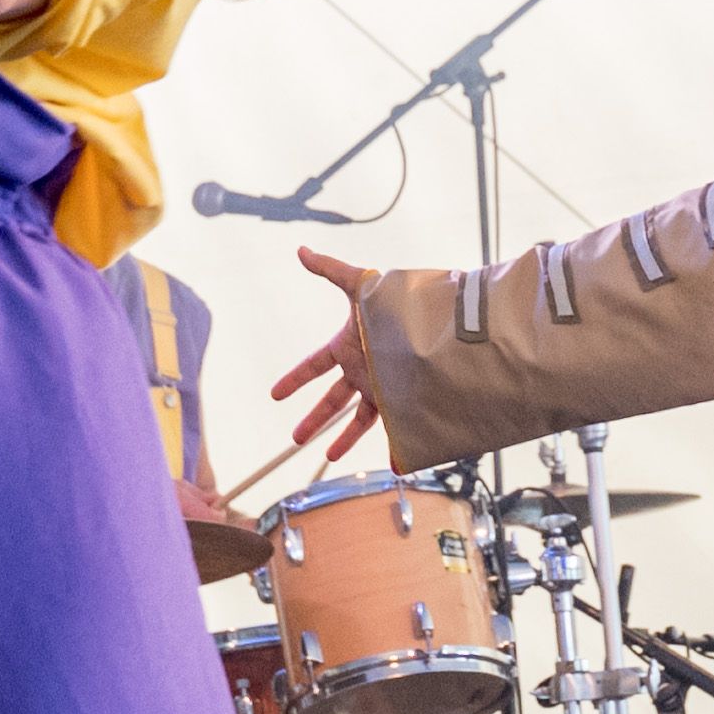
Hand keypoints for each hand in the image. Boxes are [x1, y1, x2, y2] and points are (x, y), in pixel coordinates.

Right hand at [266, 246, 389, 463]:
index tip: (275, 393)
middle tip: (296, 438)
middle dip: (313, 418)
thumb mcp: (360, 285)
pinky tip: (395, 464)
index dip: (294, 379)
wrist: (437, 321)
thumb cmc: (398, 301)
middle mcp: (363, 369)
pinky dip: (397, 448)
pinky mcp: (404, 398)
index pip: (314, 366)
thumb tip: (301, 249)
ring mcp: (383, 386)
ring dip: (344, 438)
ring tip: (329, 456)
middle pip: (332, 400)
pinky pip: (397, 428)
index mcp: (347, 347)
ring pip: (359, 419)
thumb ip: (330, 269)